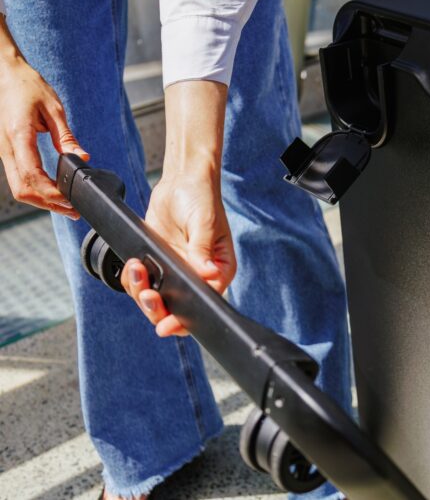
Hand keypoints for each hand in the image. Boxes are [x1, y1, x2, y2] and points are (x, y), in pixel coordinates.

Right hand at [0, 16, 87, 218]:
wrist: (6, 74)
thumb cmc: (29, 86)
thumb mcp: (54, 109)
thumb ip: (67, 137)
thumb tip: (82, 158)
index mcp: (18, 136)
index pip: (32, 175)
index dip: (51, 192)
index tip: (70, 200)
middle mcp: (7, 147)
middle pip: (23, 189)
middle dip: (47, 203)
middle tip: (72, 210)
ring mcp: (4, 151)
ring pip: (18, 187)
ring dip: (41, 200)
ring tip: (67, 205)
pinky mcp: (7, 151)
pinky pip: (18, 177)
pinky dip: (35, 189)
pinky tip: (53, 191)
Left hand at [120, 174, 235, 336]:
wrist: (182, 181)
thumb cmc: (202, 198)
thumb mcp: (204, 223)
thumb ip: (202, 249)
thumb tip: (207, 273)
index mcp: (218, 271)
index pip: (203, 303)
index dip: (183, 320)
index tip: (166, 325)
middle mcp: (197, 276)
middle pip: (176, 309)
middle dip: (157, 308)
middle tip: (148, 295)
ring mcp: (176, 271)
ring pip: (156, 299)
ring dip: (141, 291)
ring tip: (137, 268)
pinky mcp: (158, 262)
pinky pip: (142, 282)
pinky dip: (133, 278)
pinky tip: (133, 264)